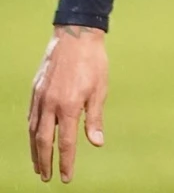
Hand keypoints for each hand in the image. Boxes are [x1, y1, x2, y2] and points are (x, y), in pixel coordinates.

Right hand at [29, 25, 107, 182]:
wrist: (75, 36)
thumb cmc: (93, 62)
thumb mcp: (100, 89)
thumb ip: (95, 118)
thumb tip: (96, 143)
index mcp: (69, 106)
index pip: (67, 142)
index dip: (66, 162)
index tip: (66, 177)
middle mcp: (51, 105)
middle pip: (44, 141)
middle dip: (45, 162)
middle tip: (46, 178)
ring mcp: (40, 98)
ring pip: (33, 132)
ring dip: (35, 151)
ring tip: (38, 166)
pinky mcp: (35, 91)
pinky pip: (30, 118)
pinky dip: (31, 133)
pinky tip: (34, 141)